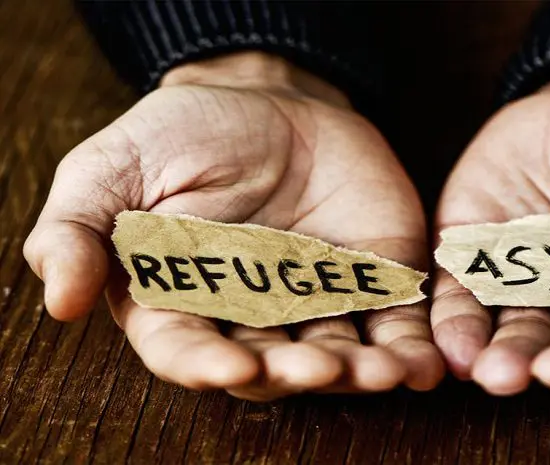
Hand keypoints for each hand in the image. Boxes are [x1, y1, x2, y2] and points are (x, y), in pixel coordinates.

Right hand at [24, 51, 443, 399]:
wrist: (269, 101)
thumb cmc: (182, 136)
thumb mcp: (113, 169)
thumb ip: (81, 230)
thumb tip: (60, 301)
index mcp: (183, 301)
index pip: (187, 350)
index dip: (206, 366)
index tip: (230, 368)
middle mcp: (251, 316)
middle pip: (273, 366)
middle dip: (299, 375)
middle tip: (321, 369)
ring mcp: (316, 302)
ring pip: (339, 353)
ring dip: (363, 370)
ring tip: (387, 372)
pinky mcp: (371, 280)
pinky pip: (392, 321)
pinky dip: (410, 345)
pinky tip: (426, 362)